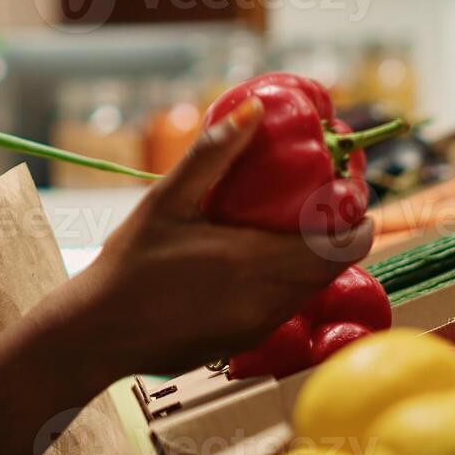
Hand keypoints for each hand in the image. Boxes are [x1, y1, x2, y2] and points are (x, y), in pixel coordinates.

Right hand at [66, 97, 374, 377]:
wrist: (97, 333)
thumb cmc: (128, 263)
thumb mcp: (166, 201)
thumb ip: (213, 155)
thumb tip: (255, 110)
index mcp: (255, 263)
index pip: (339, 248)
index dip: (358, 224)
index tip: (352, 197)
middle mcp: (266, 302)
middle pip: (330, 270)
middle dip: (339, 239)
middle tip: (325, 205)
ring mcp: (256, 329)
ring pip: (309, 293)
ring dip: (313, 263)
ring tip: (295, 229)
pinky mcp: (242, 345)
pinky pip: (283, 310)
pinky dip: (287, 285)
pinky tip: (259, 264)